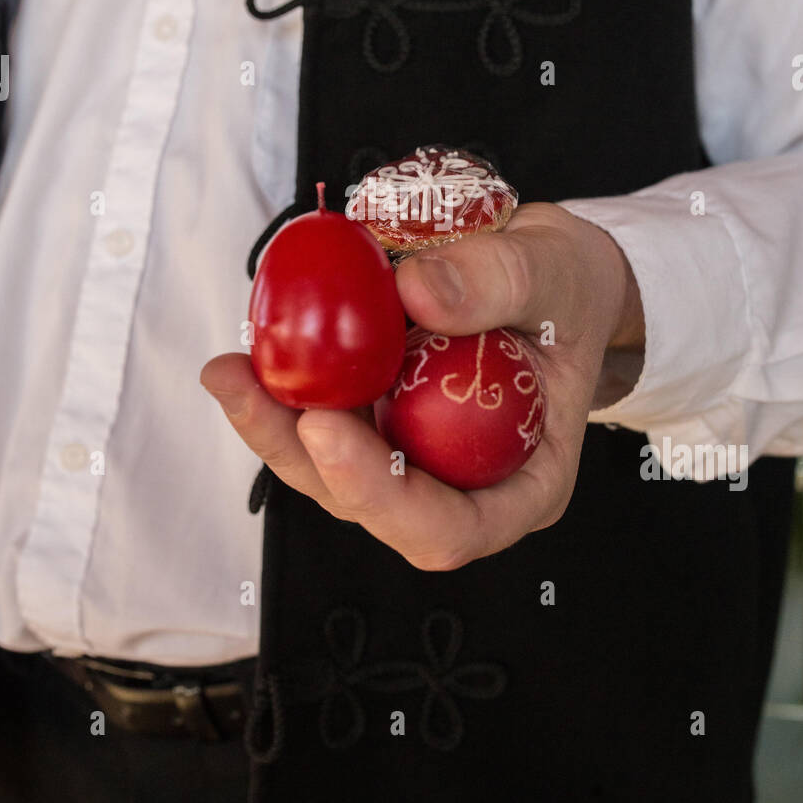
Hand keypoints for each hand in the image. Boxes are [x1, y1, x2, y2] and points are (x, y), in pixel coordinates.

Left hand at [200, 203, 644, 569]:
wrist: (555, 276)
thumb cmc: (572, 293)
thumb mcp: (558, 275)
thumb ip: (500, 283)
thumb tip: (418, 291)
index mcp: (524, 482)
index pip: (450, 527)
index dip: (380, 495)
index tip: (330, 430)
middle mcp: (461, 481)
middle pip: (371, 503)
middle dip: (302, 456)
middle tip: (253, 393)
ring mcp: (414, 452)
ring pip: (332, 467)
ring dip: (275, 425)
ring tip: (231, 372)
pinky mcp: (381, 417)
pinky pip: (326, 417)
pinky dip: (285, 390)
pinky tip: (251, 351)